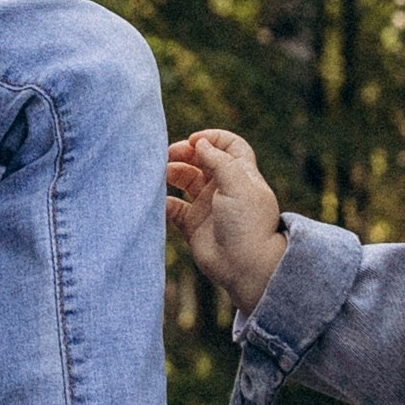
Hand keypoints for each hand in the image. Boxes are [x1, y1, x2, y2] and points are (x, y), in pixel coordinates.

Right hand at [167, 127, 288, 310]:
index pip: (229, 146)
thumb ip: (218, 160)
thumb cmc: (247, 223)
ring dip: (171, 173)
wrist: (245, 266)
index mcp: (241, 174)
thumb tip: (200, 143)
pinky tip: (157, 200)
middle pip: (202, 160)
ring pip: (185, 181)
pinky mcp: (193, 225)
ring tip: (159, 174)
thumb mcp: (237, 184)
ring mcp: (208, 206)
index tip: (194, 141)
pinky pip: (173, 208)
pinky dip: (163, 202)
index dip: (212, 138)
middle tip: (167, 155)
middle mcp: (224, 187)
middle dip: (184, 153)